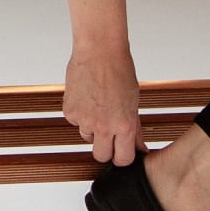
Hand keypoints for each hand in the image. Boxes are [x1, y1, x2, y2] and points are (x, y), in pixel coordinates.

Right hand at [64, 43, 140, 164]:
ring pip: (87, 137)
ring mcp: (84, 120)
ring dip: (93, 129)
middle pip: (100, 156)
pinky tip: (88, 98)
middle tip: (109, 135)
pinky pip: (76, 122)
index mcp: (124, 126)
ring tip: (99, 107)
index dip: (123, 156)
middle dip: (105, 149)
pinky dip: (81, 114)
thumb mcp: (134, 102)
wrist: (99, 51)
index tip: (123, 151)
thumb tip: (139, 147)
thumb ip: (135, 128)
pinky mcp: (70, 111)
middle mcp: (103, 126)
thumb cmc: (119, 71)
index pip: (123, 159)